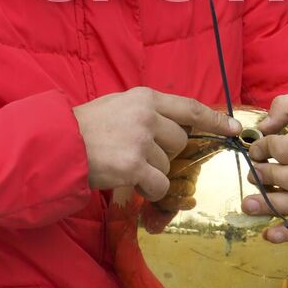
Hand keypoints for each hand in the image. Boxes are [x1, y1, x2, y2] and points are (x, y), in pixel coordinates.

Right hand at [75, 87, 239, 201]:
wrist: (54, 144)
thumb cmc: (82, 128)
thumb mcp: (116, 107)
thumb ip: (144, 113)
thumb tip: (174, 129)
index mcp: (144, 97)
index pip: (189, 108)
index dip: (214, 119)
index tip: (233, 128)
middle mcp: (146, 115)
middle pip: (179, 142)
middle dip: (164, 154)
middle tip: (136, 155)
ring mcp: (141, 140)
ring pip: (167, 166)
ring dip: (150, 173)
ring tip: (122, 165)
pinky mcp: (133, 166)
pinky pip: (159, 185)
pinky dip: (148, 190)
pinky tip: (128, 183)